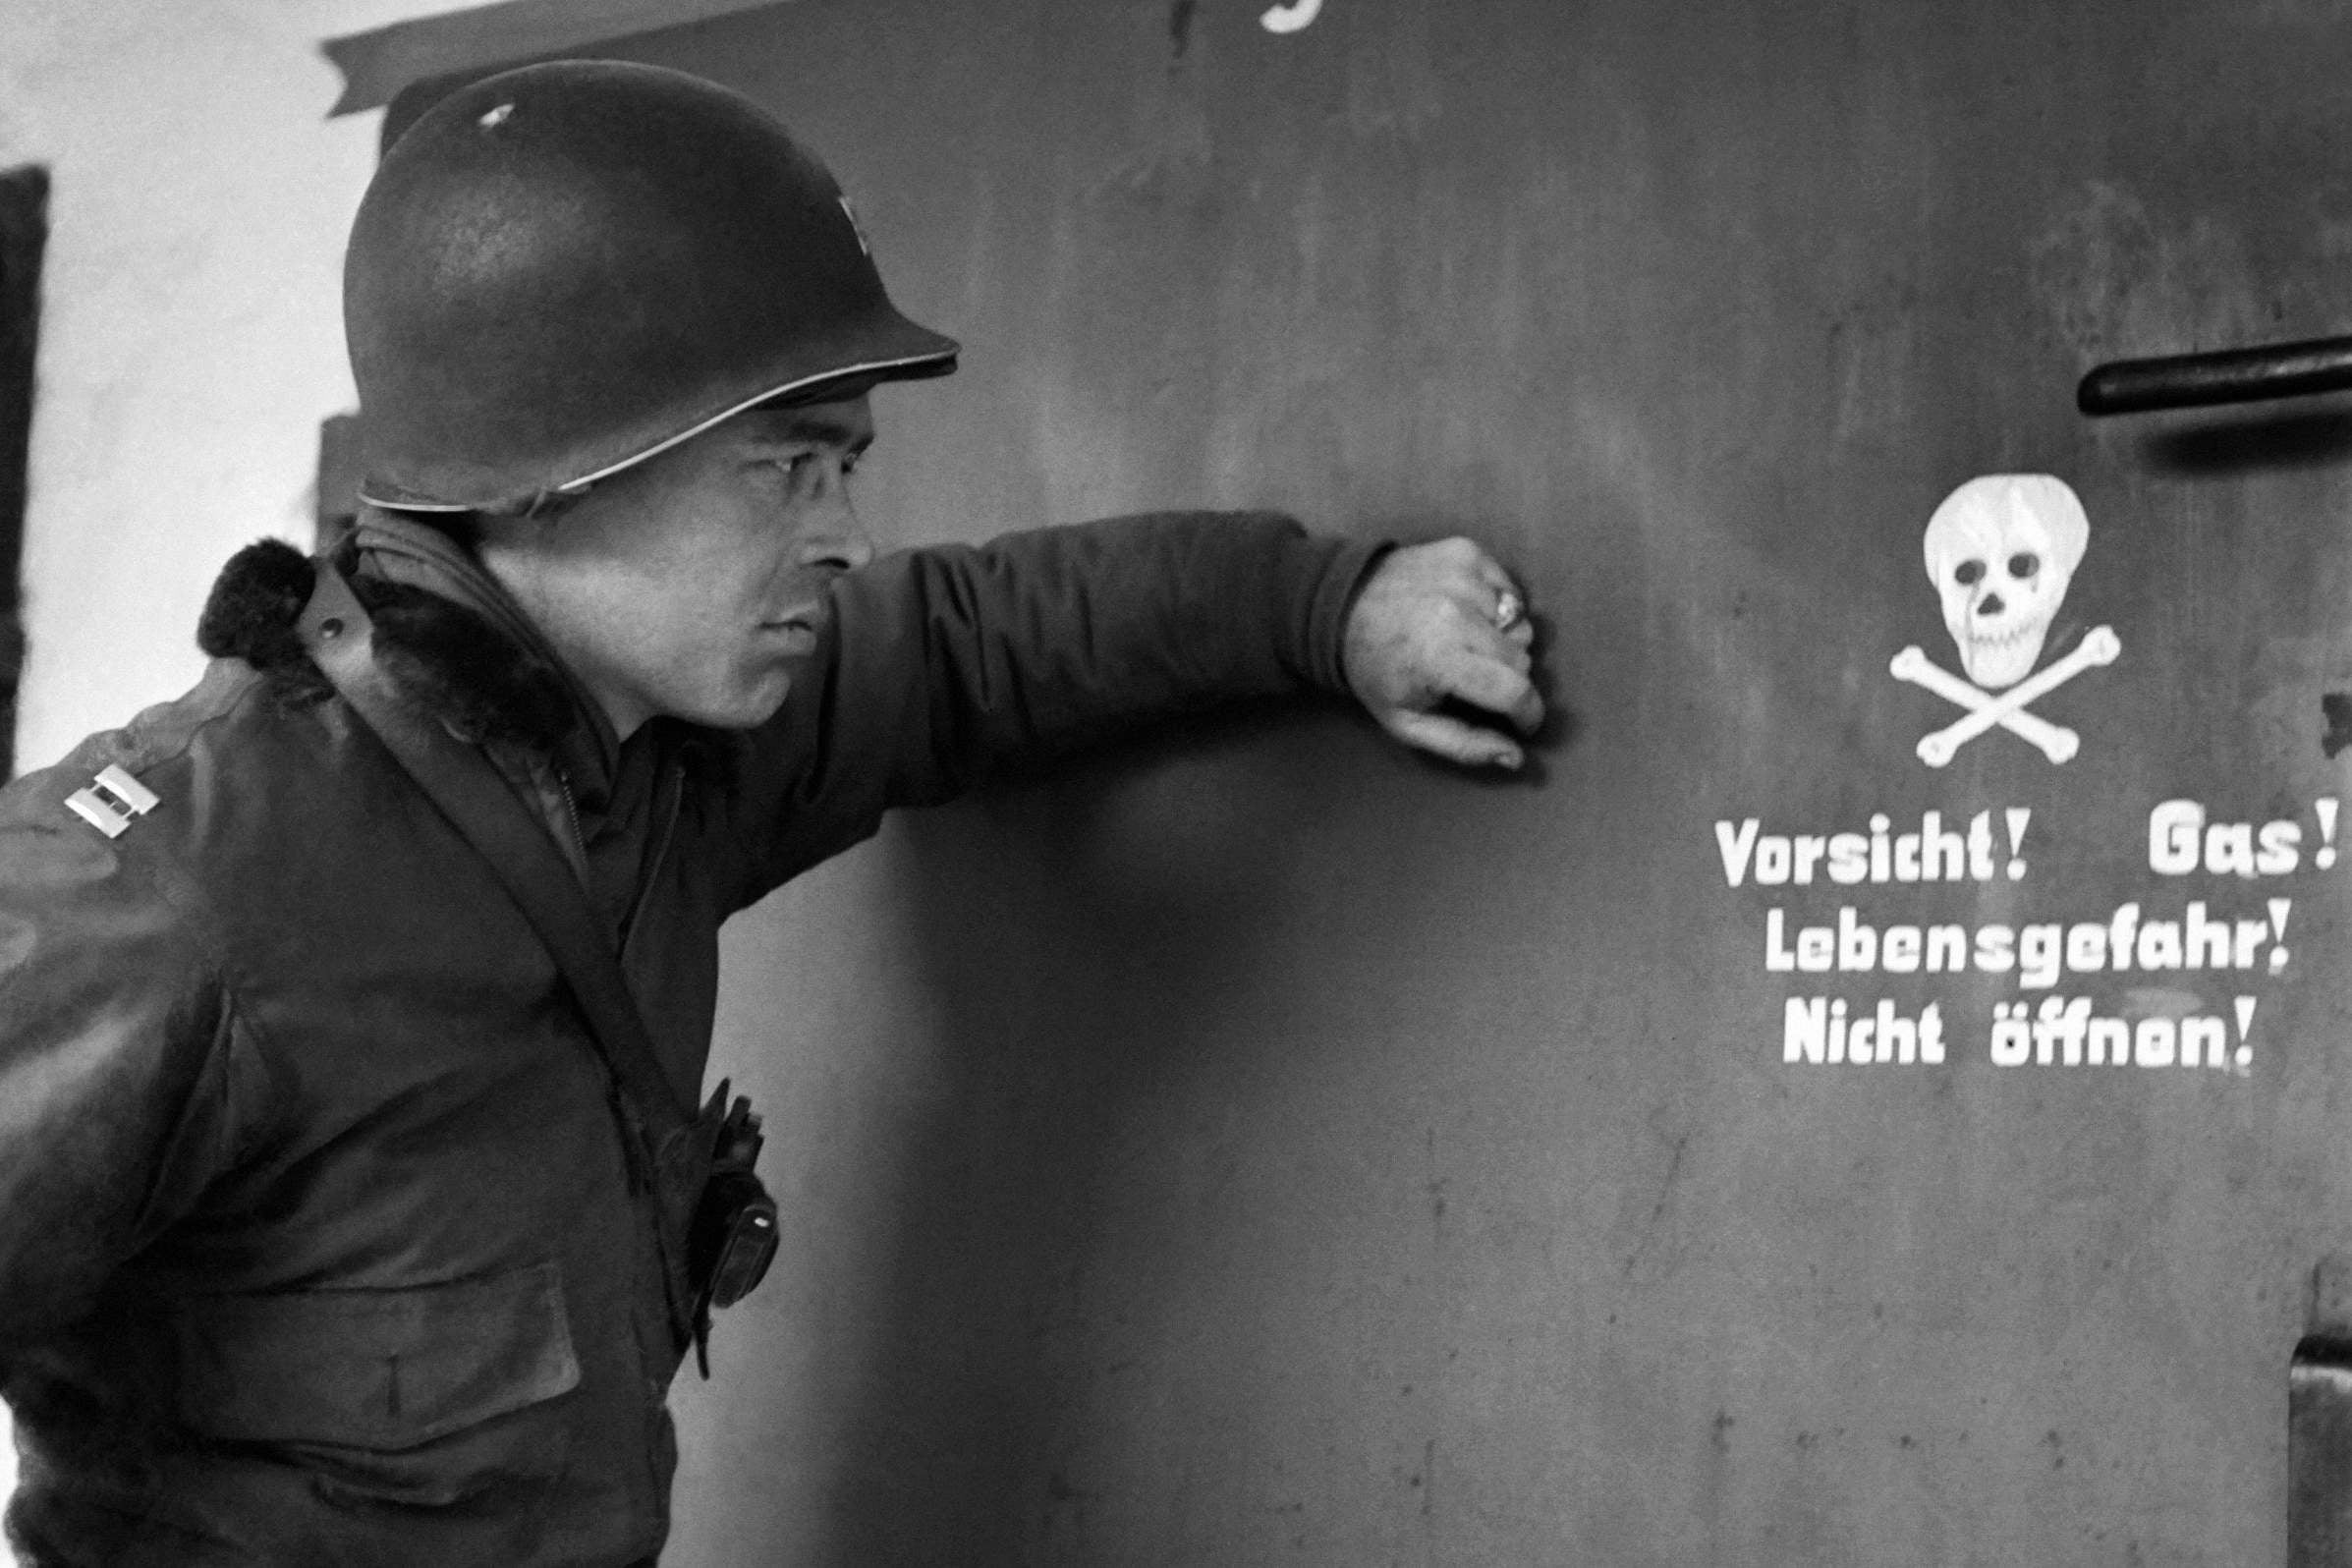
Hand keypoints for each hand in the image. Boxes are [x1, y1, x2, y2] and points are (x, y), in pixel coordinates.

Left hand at [1341, 537, 1542, 768]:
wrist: (1341, 605)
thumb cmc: (1376, 670)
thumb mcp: (1407, 722)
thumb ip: (1463, 744)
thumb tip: (1516, 758)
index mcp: (1441, 659)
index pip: (1515, 690)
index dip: (1528, 713)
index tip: (1523, 721)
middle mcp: (1457, 612)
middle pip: (1521, 658)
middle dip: (1507, 677)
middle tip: (1473, 678)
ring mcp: (1463, 576)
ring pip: (1520, 624)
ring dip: (1502, 640)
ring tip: (1465, 643)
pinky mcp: (1466, 551)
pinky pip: (1509, 590)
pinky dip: (1498, 606)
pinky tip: (1465, 613)